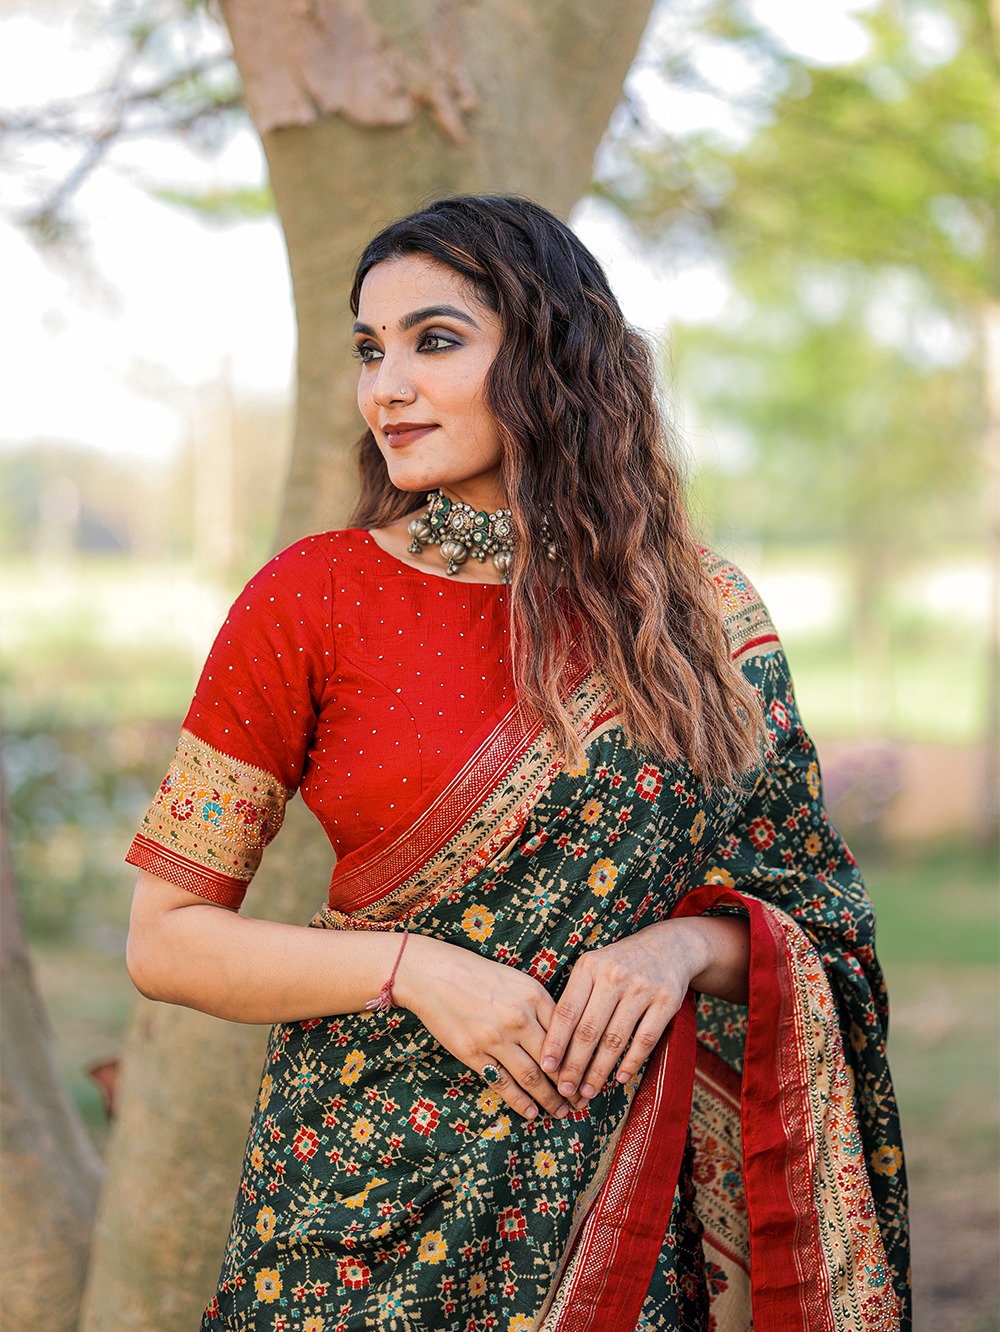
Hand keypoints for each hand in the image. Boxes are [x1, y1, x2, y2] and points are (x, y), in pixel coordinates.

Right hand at [394, 934, 570, 1121]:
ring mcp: (495, 1037)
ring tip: (562, 1113)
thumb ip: (540, 1006)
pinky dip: (520, 1102)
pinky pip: (503, 1084)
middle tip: (583, 1102)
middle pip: (555, 1060)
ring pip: (532, 1077)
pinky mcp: (473, 1053)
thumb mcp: (516, 981)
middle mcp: (519, 1017)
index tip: (592, 1075)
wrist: (433, 973)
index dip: (583, 1059)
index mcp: (534, 995)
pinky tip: (532, 1112)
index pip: (569, 1034)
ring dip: (550, 1100)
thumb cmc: (478, 974)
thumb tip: (563, 1038)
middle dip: (571, 1086)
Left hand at [538, 917, 748, 1102]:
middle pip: (589, 1030)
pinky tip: (620, 1078)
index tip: (546, 1067)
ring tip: (588, 1091)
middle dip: (574, 1065)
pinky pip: (645, 1039)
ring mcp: (642, 988)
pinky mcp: (666, 1000)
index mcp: (589, 966)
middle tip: (565, 1091)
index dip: (555, 1042)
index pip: (567, 1011)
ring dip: (600, 1071)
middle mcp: (614, 975)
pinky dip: (631, 1062)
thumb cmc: (620, 964)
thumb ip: (576, 998)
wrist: (669, 946)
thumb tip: (553, 1046)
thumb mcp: (594, 968)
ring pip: (615, 1039)